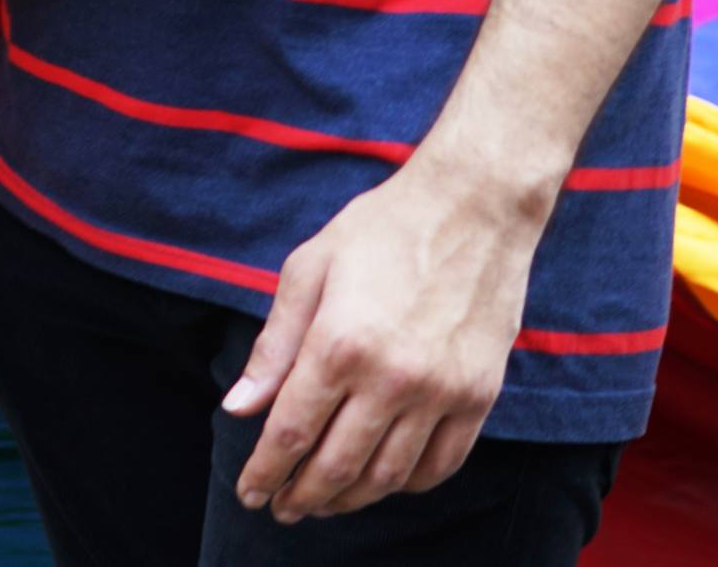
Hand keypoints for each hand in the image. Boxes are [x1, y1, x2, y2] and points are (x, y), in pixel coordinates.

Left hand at [221, 156, 541, 522]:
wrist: (473, 207)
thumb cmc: (380, 229)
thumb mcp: (308, 270)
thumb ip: (273, 346)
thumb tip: (238, 408)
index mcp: (339, 343)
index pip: (290, 431)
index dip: (265, 472)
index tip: (249, 494)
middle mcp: (391, 377)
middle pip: (337, 465)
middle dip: (302, 497)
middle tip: (283, 510)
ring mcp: (441, 392)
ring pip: (388, 475)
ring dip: (350, 499)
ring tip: (325, 504)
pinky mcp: (479, 396)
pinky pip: (442, 464)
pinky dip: (407, 484)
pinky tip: (382, 481)